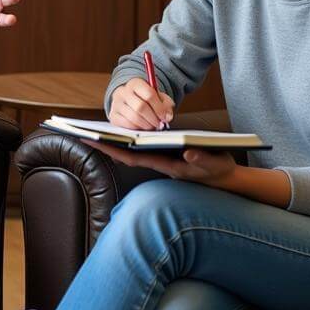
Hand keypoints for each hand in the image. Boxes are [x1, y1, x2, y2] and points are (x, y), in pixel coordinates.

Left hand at [81, 139, 236, 184]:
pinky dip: (130, 140)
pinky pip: (143, 148)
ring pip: (133, 151)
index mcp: (166, 165)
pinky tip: (120, 133)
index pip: (134, 157)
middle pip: (127, 154)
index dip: (114, 149)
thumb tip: (188, 155)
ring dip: (115, 142)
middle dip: (106, 144)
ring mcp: (162, 160)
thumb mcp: (214, 165)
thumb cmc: (218, 171)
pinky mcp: (166, 156)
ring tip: (95, 130)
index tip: (96, 140)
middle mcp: (159, 163)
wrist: (226, 179)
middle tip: (84, 133)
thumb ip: (202, 161)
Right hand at [109, 77, 174, 130]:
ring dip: (146, 124)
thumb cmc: (145, 99)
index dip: (159, 108)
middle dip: (153, 118)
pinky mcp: (113, 115)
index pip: (149, 94)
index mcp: (135, 83)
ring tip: (151, 125)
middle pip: (141, 107)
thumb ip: (166, 104)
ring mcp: (116, 103)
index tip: (165, 117)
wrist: (128, 101)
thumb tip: (167, 117)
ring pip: (134, 117)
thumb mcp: (158, 97)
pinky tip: (142, 126)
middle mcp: (123, 91)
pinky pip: (127, 124)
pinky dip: (137, 127)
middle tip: (159, 124)